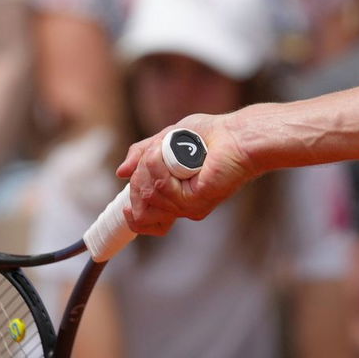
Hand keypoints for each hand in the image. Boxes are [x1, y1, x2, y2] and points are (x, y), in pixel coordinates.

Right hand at [115, 111, 258, 235]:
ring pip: (147, 194)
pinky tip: (173, 154)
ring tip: (170, 149)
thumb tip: (121, 172)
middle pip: (139, 205)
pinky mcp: (194, 201)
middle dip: (139, 176)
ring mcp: (187, 206)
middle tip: (157, 152)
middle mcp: (180, 207)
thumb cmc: (208, 135)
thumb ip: (142, 155)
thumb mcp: (166, 140)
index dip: (131, 213)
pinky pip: (161, 188)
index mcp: (174, 198)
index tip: (127, 201)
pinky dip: (160, 166)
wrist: (237, 135)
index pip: (144, 222)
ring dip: (151, 165)